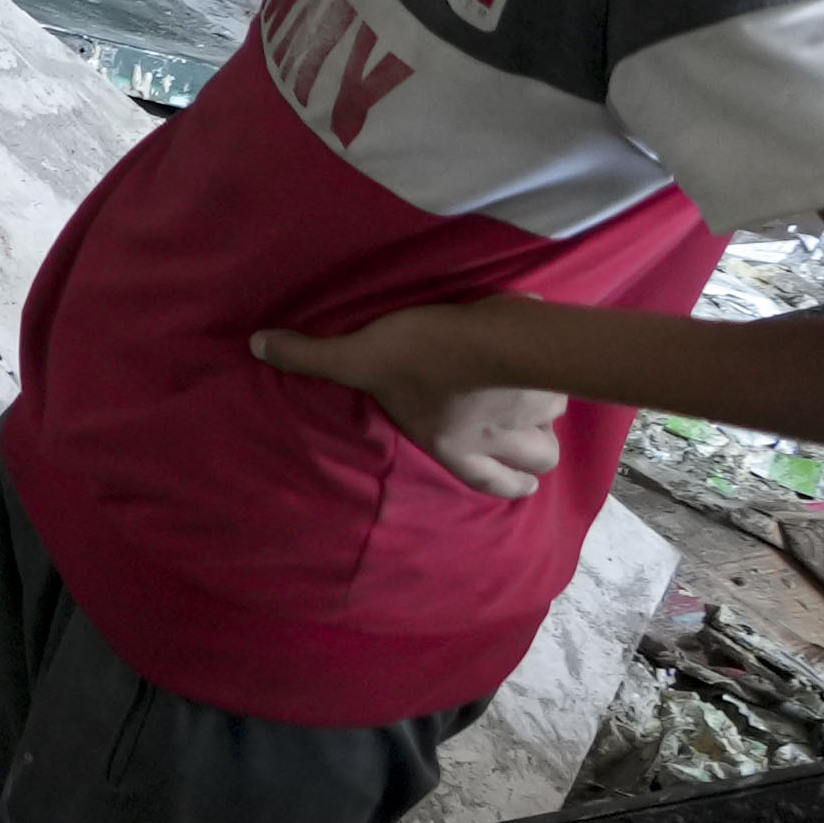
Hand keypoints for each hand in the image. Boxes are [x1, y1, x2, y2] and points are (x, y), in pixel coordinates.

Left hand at [252, 311, 575, 496]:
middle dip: (535, 454)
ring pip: (555, 430)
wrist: (492, 337)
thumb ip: (311, 354)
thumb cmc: (422, 354)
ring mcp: (538, 412)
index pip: (495, 483)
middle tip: (525, 434)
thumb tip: (256, 345)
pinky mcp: (560, 379)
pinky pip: (566, 385)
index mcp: (458, 446)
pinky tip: (548, 360)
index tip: (521, 483)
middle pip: (539, 463)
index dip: (510, 485)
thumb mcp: (358, 354)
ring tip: (534, 397)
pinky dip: (558, 378)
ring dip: (547, 417)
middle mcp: (503, 440)